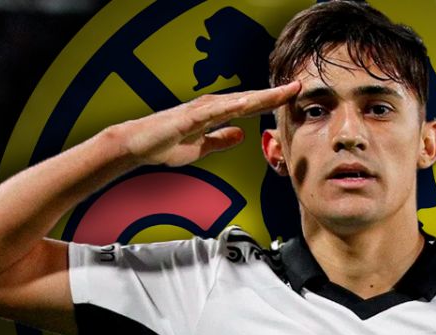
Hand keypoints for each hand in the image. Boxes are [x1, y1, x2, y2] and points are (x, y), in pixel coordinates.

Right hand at [119, 81, 300, 166]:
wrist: (137, 146)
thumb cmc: (164, 145)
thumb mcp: (202, 147)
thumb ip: (221, 140)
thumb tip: (240, 136)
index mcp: (216, 113)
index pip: (250, 106)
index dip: (272, 101)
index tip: (292, 97)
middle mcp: (212, 106)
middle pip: (249, 99)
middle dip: (274, 94)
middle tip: (298, 87)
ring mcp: (201, 109)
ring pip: (238, 101)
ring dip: (261, 96)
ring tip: (283, 92)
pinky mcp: (190, 116)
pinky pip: (216, 111)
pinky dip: (234, 106)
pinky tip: (250, 103)